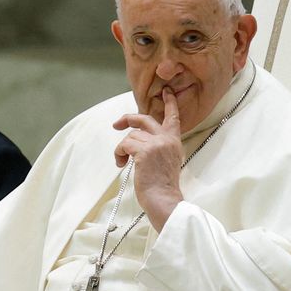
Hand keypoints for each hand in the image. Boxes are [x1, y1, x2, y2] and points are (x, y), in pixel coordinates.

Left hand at [113, 87, 183, 230]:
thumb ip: (158, 146)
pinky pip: (124, 145)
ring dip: (122, 149)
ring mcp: (155, 143)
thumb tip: (138, 140)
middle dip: (128, 119)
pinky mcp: (143, 151)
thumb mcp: (167, 161)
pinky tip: (121, 164)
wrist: (163, 199)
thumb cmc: (162, 186)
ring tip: (123, 162)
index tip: (166, 91)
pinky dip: (118, 154)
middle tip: (116, 124)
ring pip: (130, 136)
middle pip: (144, 119)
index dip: (169, 103)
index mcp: (174, 141)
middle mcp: (166, 139)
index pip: (173, 117)